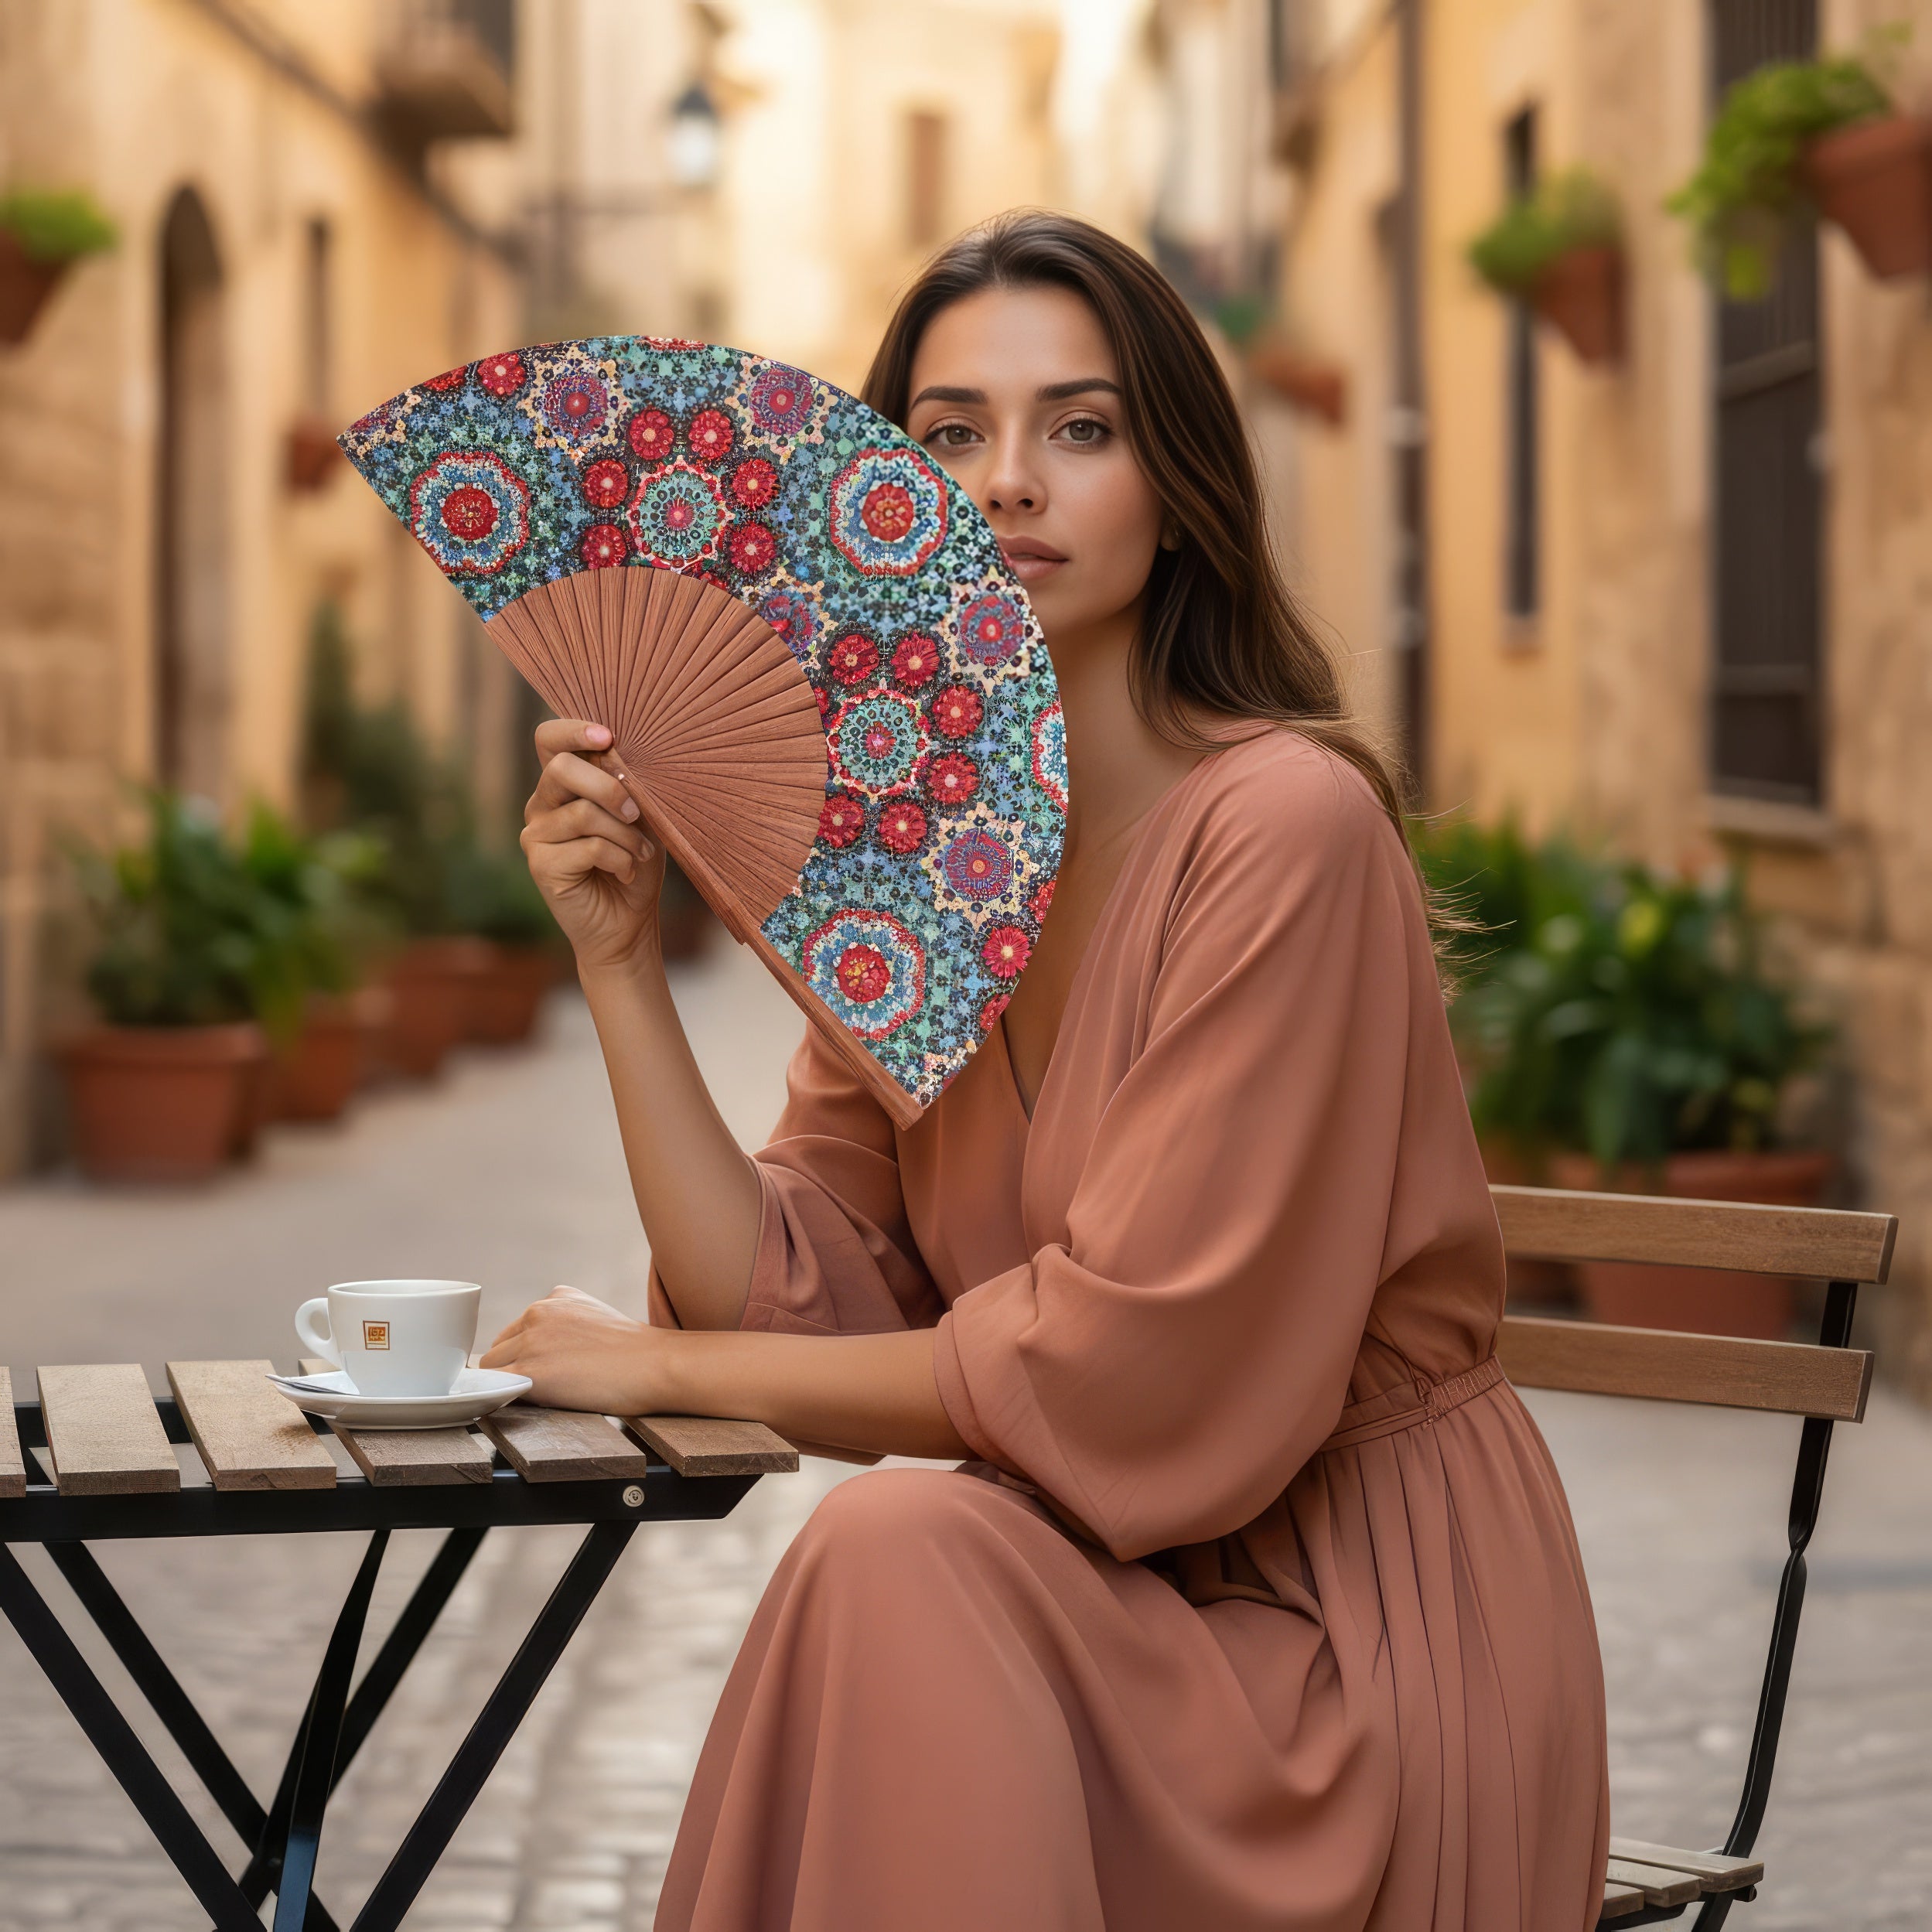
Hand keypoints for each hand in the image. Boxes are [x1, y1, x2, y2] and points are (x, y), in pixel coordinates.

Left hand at [481, 1285, 675, 1413]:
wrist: (654, 1365)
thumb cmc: (636, 1353)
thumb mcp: (597, 1317)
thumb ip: (566, 1323)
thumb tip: (546, 1352)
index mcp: (556, 1297)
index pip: (519, 1329)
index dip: (527, 1354)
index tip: (547, 1370)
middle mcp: (538, 1312)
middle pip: (501, 1347)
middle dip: (514, 1366)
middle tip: (545, 1387)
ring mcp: (531, 1340)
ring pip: (492, 1367)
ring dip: (508, 1383)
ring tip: (539, 1398)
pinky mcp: (529, 1370)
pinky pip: (493, 1386)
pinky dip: (497, 1397)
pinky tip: (517, 1405)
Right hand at [521, 720, 666, 975]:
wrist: (629, 923)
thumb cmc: (634, 862)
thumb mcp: (639, 816)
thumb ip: (626, 786)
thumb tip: (619, 758)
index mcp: (563, 784)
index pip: (550, 739)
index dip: (573, 730)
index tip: (608, 737)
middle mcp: (542, 804)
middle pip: (563, 769)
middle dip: (610, 787)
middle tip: (635, 812)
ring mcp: (536, 834)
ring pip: (583, 813)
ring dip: (624, 834)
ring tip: (639, 852)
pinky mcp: (541, 864)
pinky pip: (588, 846)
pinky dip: (619, 858)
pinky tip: (625, 871)